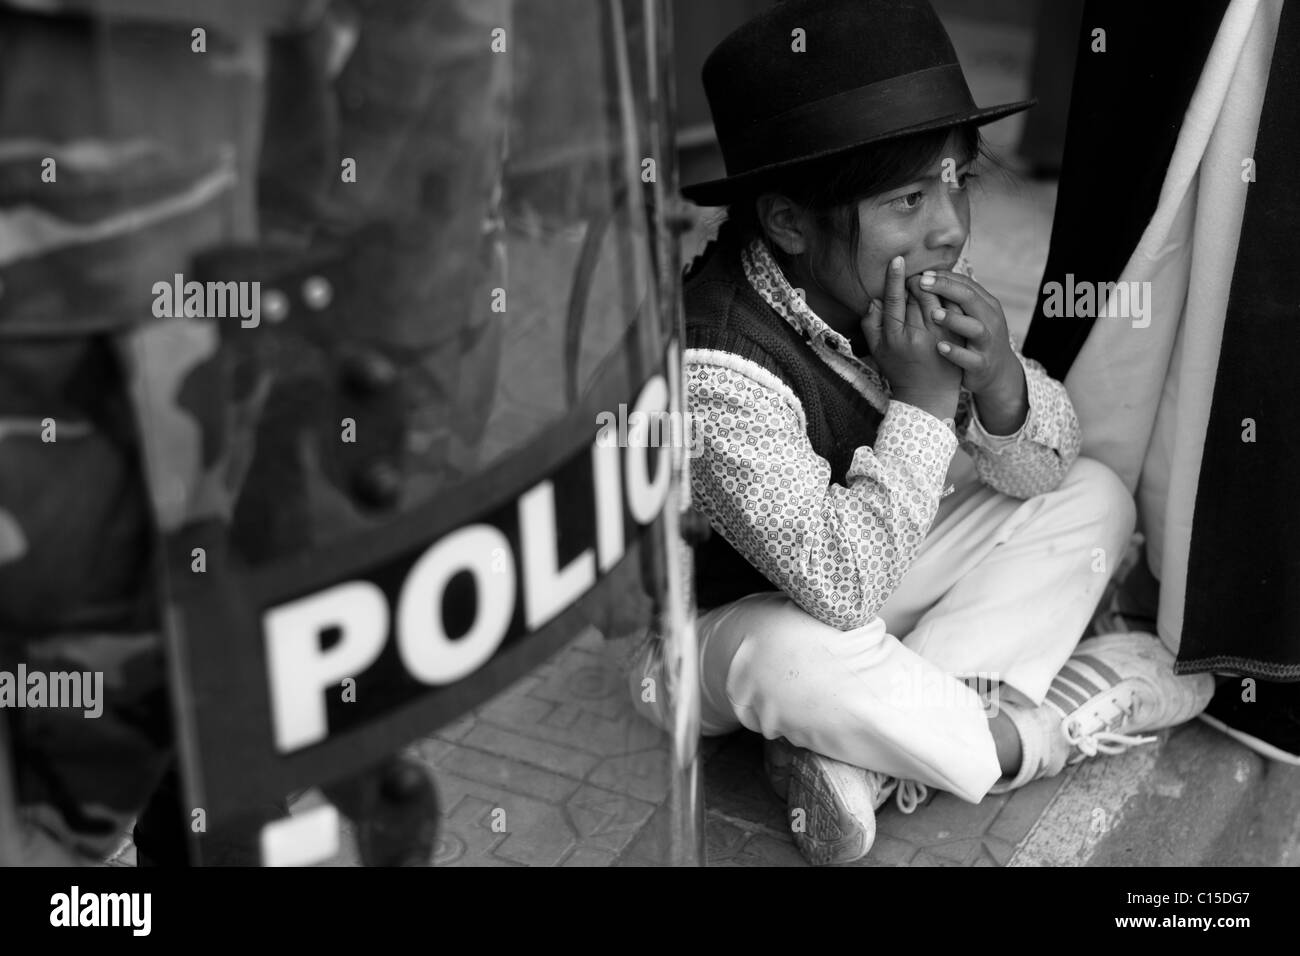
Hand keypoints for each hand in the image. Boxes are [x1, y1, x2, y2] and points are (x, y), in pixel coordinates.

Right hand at [860, 256, 960, 420]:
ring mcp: (939, 336)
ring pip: (938, 299)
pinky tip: (946, 292)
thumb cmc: (899, 370)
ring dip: (935, 286)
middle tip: (915, 275)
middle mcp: (918, 335)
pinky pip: (954, 309)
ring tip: (930, 281)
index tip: (898, 260)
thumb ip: (871, 324)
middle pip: (919, 295)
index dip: (896, 278)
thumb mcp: (877, 351)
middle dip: (917, 281)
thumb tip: (875, 299)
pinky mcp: (955, 337)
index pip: (895, 299)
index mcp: (895, 336)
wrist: (928, 396)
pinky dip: (950, 297)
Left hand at [912, 270, 1019, 399]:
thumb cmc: (978, 338)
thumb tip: (928, 277)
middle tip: (921, 283)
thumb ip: (956, 299)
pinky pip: (969, 358)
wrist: (998, 373)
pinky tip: (939, 346)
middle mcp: (990, 321)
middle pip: (970, 299)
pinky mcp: (982, 364)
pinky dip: (955, 352)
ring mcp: (987, 343)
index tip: (921, 273)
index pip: (966, 284)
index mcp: (987, 305)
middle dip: (945, 289)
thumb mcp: (972, 315)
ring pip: (974, 327)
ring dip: (953, 319)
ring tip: (932, 313)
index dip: (943, 277)